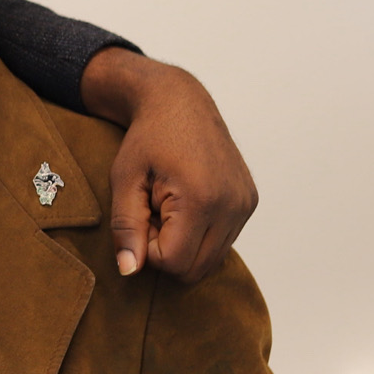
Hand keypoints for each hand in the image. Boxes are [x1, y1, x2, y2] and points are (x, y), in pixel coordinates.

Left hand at [79, 47, 256, 283]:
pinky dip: (200, 235)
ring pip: (211, 261)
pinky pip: (222, 242)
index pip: (173, 262)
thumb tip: (129, 271)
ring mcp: (245, 205)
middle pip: (195, 269)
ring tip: (169, 208)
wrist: (180, 102)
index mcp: (202, 199)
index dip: (148, 249)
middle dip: (167, 251)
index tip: (141, 217)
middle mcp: (232, 205)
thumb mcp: (125, 180)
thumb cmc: (147, 139)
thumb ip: (126, 228)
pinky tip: (187, 205)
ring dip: (184, 245)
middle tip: (153, 214)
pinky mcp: (249, 203)